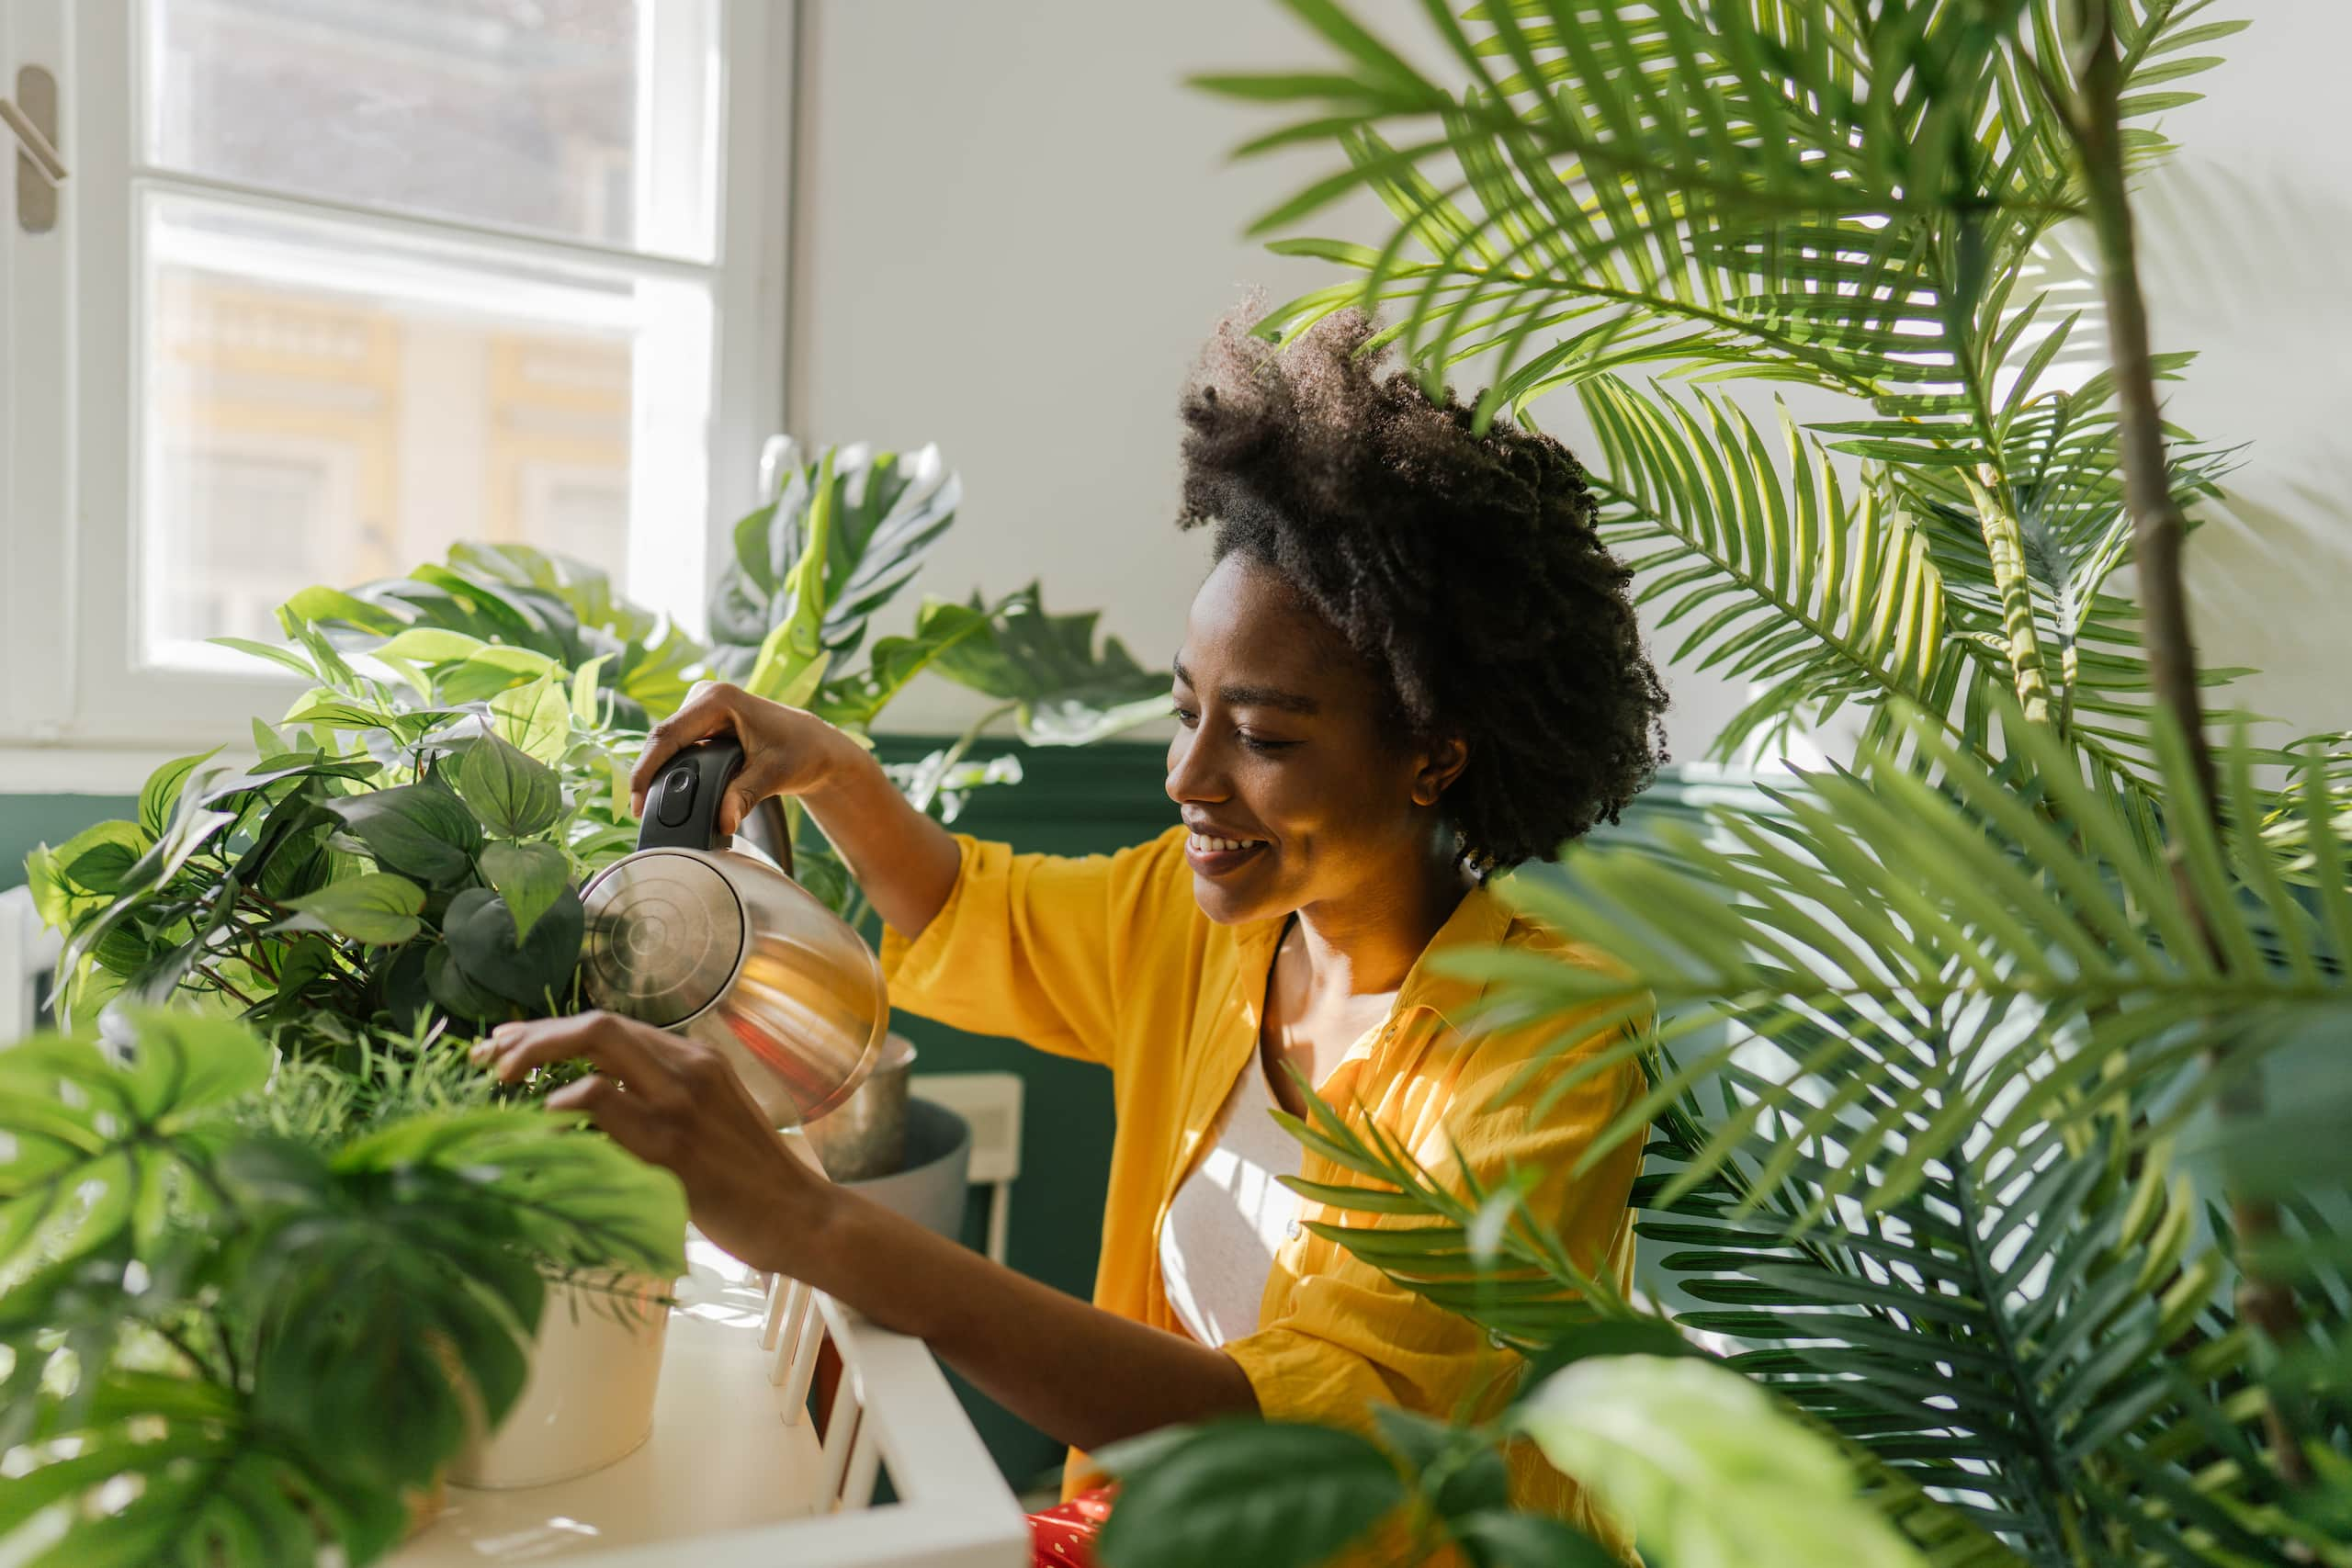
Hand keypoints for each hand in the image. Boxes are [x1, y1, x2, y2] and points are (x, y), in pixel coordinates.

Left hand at [472, 1011, 832, 1277]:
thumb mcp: (707, 1122)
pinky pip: (604, 1102)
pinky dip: (564, 1103)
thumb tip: (585, 1106)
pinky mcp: (672, 1145)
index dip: (549, 1033)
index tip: (507, 1047)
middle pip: (596, 1024)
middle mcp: (689, 1067)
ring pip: (597, 1046)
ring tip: (501, 1083)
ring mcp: (681, 1102)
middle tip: (489, 1061)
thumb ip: (657, 1102)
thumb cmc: (748, 1179)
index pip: (610, 1027)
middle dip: (532, 1036)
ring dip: (536, 1057)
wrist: (798, 1215)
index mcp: (695, 1060)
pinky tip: (544, 1119)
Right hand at [631, 681, 866, 834]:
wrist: (816, 746)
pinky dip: (671, 771)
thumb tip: (723, 822)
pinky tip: (666, 795)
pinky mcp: (702, 723)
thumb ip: (745, 796)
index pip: (668, 735)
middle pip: (661, 740)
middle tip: (642, 814)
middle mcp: (704, 696)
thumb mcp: (774, 775)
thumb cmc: (801, 752)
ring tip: (650, 809)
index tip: (638, 803)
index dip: (646, 770)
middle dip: (649, 776)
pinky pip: (677, 748)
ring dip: (658, 775)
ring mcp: (700, 708)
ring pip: (666, 745)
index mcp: (718, 699)